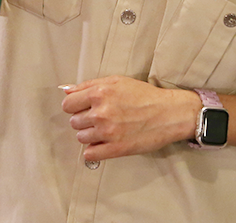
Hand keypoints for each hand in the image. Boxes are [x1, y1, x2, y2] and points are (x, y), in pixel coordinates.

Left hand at [60, 76, 201, 160]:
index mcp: (99, 93)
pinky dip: (94, 151)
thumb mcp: (116, 82)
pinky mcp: (116, 149)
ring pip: (81, 138)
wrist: (169, 114)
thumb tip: (67, 91)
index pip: (67, 104)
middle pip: (74, 122)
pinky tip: (103, 144)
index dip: (74, 106)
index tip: (83, 108)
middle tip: (99, 118)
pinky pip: (90, 154)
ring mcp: (108, 132)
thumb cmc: (143, 95)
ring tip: (105, 130)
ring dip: (89, 135)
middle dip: (83, 120)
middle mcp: (101, 113)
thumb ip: (88, 85)